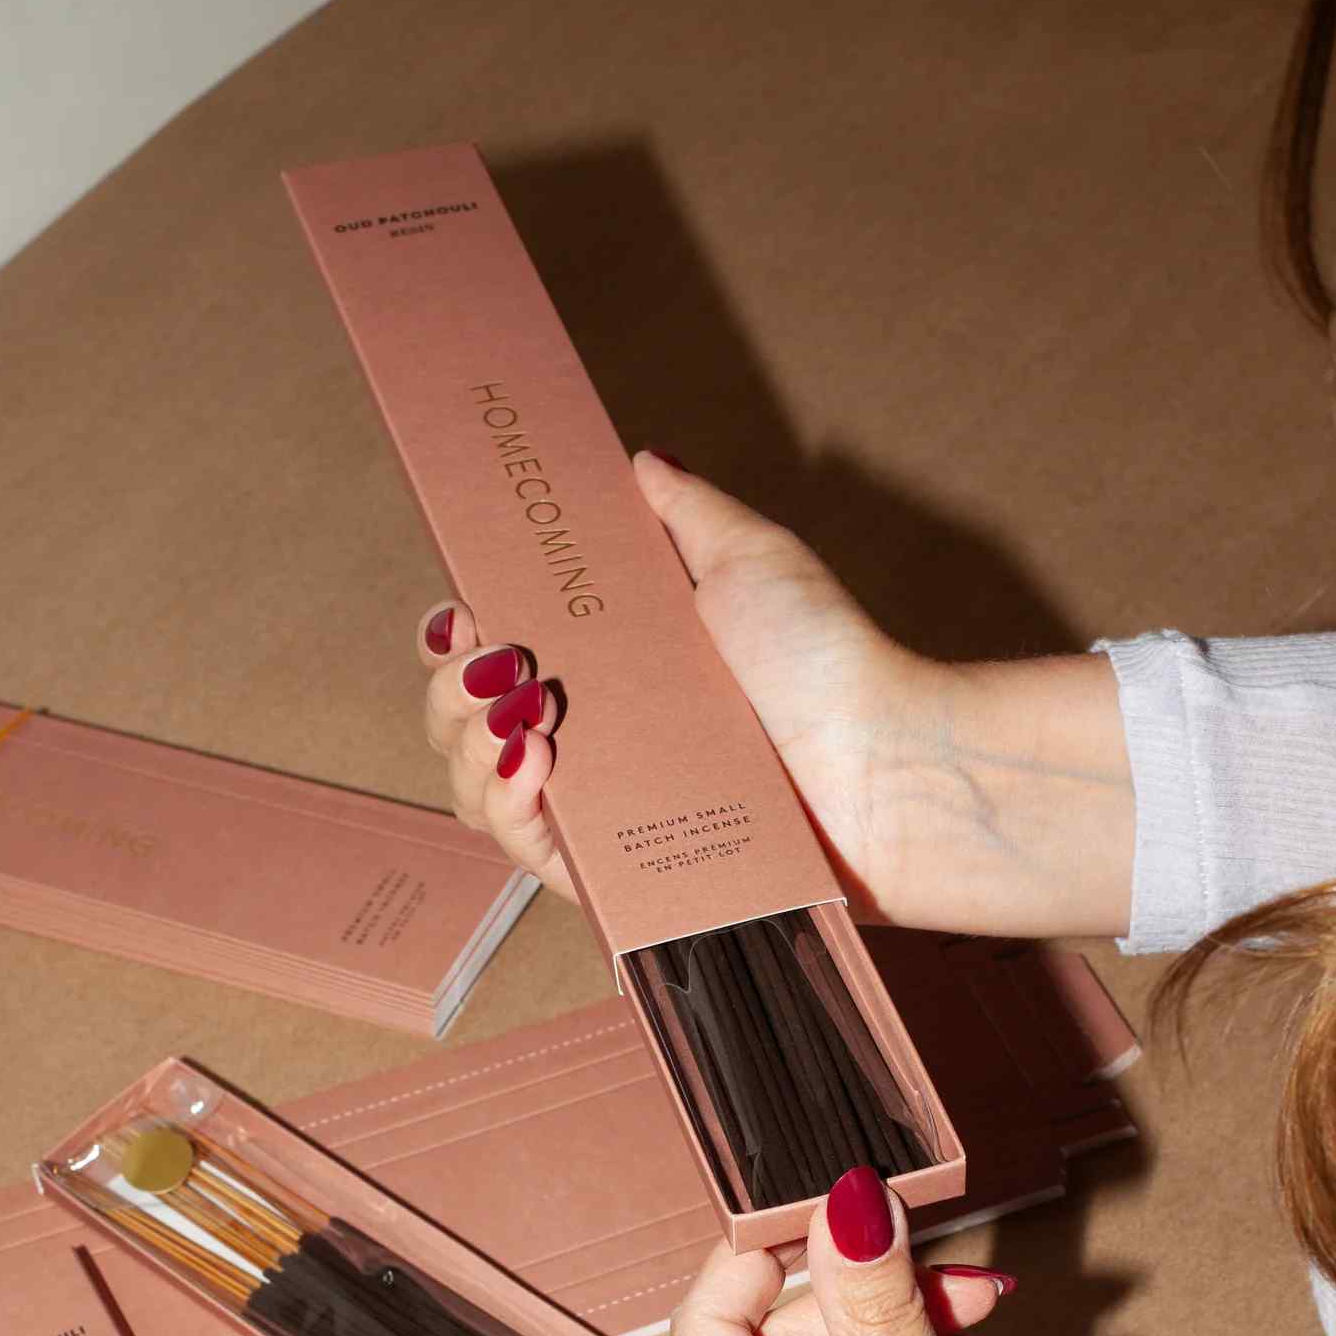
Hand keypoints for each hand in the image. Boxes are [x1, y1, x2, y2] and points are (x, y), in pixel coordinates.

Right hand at [415, 452, 1135, 935]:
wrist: (887, 770)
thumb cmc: (834, 667)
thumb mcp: (756, 561)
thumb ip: (689, 512)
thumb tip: (640, 460)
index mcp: (615, 671)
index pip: (497, 661)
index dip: (459, 638)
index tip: (467, 609)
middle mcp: (595, 743)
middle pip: (465, 726)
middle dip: (449, 690)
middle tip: (492, 659)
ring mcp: (602, 811)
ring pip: (477, 790)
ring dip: (465, 743)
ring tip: (518, 712)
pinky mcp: (616, 875)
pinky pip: (526, 849)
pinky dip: (506, 804)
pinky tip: (529, 763)